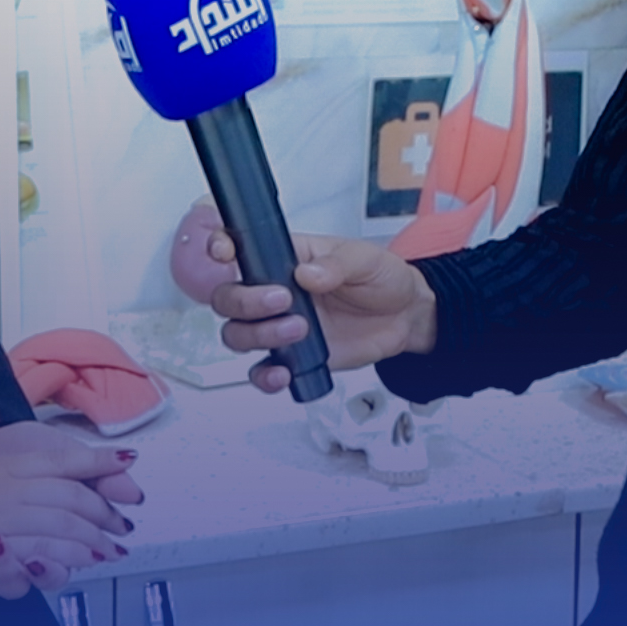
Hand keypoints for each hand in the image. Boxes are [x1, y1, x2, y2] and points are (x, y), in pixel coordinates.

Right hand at [0, 414, 135, 602]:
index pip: (58, 460)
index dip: (95, 462)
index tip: (126, 463)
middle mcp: (4, 490)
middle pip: (68, 497)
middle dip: (101, 509)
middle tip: (123, 522)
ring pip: (57, 526)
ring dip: (90, 538)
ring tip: (111, 548)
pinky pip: (29, 556)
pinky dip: (59, 560)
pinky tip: (76, 566)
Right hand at [206, 226, 436, 393]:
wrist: (405, 318)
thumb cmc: (381, 278)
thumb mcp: (365, 259)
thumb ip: (337, 264)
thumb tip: (308, 273)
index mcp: (286, 258)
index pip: (242, 249)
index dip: (221, 249)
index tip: (224, 255)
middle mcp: (274, 291)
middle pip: (228, 297)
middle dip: (244, 301)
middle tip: (282, 301)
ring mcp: (279, 325)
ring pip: (237, 334)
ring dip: (257, 335)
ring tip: (299, 330)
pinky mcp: (292, 355)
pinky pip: (262, 370)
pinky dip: (264, 376)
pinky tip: (282, 374)